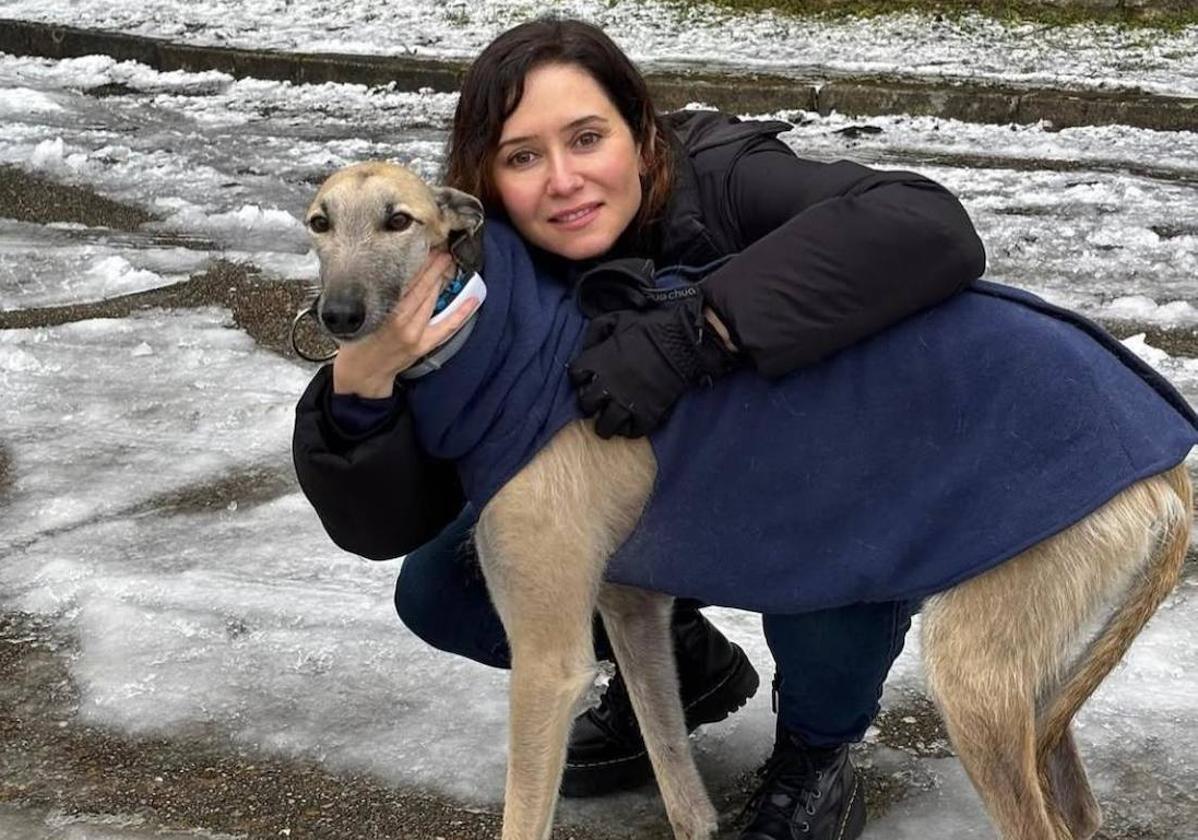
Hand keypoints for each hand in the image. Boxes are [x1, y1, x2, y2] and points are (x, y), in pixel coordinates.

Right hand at [332, 252, 477, 397]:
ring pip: (432, 301)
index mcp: (383, 313)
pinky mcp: (423, 345)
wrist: (362, 373)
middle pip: (422, 289)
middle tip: (442, 250)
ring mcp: (415, 335)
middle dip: (433, 268)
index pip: (407, 283)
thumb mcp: (358, 315)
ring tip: (449, 263)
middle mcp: (401, 323)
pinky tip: (473, 298)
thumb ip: (374, 296)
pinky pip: (447, 327)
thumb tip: (386, 270)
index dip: (419, 265)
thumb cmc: (356, 341)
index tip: (426, 248)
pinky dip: (461, 312)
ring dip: (442, 280)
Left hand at [567, 296, 737, 438]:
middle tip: (598, 401)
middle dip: (589, 403)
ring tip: (610, 421)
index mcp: (598, 362)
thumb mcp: (617, 318)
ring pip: (605, 425)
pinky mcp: (647, 413)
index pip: (575, 375)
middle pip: (586, 404)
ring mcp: (627, 402)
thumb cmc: (650, 327)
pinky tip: (631, 423)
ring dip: (605, 424)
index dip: (579, 377)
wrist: (682, 341)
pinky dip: (630, 430)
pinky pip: (632, 431)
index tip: (587, 378)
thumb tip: (587, 347)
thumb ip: (596, 330)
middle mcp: (608, 386)